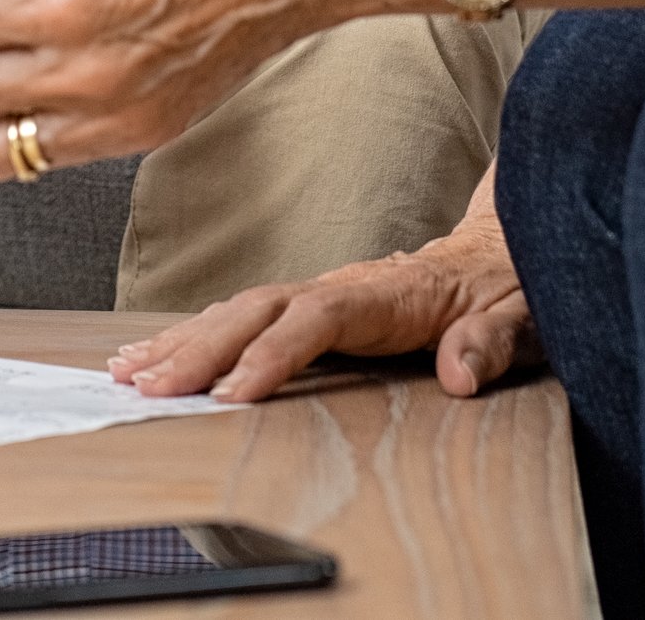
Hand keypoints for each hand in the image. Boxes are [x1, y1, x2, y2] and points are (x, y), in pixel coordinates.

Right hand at [108, 195, 533, 403]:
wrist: (498, 250)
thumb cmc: (502, 288)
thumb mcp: (514, 314)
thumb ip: (488, 342)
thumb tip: (459, 375)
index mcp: (385, 293)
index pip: (316, 319)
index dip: (272, 354)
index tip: (232, 393)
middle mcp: (341, 285)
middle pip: (256, 310)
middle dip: (199, 348)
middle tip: (150, 386)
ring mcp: (320, 290)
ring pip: (238, 309)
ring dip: (183, 340)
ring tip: (130, 370)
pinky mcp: (310, 303)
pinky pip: (244, 315)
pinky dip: (195, 332)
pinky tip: (160, 352)